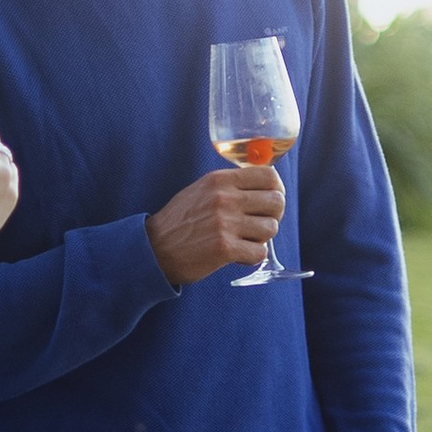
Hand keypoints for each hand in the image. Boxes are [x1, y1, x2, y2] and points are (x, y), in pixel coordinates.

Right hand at [147, 163, 284, 285]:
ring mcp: (225, 223)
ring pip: (271, 228)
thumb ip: (231, 185)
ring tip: (245, 240)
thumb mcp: (202, 190)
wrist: (155, 249)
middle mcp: (224, 198)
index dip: (277, 189)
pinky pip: (260, 252)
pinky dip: (253, 256)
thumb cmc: (181, 221)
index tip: (271, 200)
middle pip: (276, 201)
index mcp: (220, 180)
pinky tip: (239, 254)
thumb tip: (265, 185)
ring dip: (262, 238)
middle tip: (260, 224)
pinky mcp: (225, 249)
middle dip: (273, 215)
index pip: (269, 176)